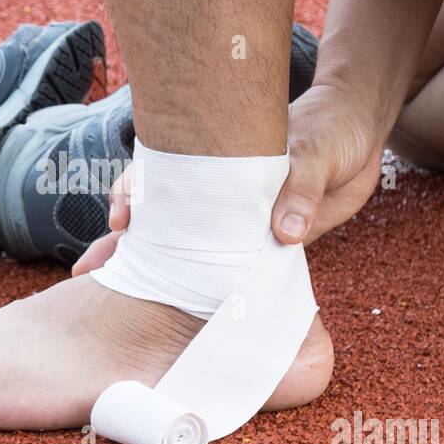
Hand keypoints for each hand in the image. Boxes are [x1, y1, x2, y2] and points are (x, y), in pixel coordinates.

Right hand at [72, 80, 386, 275]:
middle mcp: (216, 191)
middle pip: (156, 215)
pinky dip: (196, 287)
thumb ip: (300, 189)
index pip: (163, 174)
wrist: (358, 136)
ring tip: (106, 292)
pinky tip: (174, 311)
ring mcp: (232, 219)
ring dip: (147, 269)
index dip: (135, 194)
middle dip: (117, 243)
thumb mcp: (319, 153)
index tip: (121, 221)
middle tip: (86, 271)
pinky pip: (220, 267)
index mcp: (221, 162)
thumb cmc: (330, 132)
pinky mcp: (256, 243)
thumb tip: (283, 233)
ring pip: (180, 244)